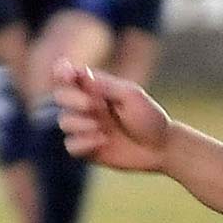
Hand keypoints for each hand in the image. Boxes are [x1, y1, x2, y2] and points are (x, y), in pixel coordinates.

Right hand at [51, 59, 172, 172]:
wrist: (161, 148)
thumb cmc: (149, 117)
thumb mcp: (132, 96)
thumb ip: (106, 86)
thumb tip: (82, 75)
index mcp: (96, 88)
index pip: (70, 76)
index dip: (62, 72)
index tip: (68, 74)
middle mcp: (87, 106)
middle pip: (61, 96)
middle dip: (73, 99)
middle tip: (93, 105)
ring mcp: (86, 128)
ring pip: (64, 121)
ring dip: (80, 123)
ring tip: (102, 129)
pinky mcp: (87, 149)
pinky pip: (70, 145)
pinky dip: (83, 143)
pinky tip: (103, 141)